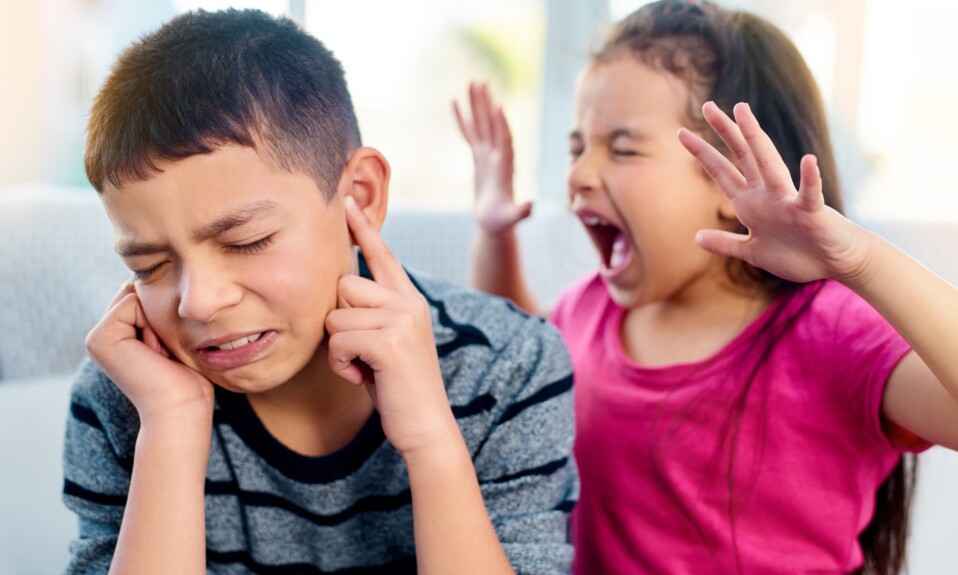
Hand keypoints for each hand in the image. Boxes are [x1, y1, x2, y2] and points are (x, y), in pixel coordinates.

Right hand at [85, 283, 214, 424]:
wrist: (182, 408)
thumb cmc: (188, 377)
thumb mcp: (174, 335)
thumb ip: (160, 310)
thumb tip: (158, 278)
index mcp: (117, 333)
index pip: (143, 293)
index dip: (166, 312)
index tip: (169, 349)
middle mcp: (101, 334)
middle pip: (138, 291)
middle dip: (160, 314)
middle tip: (165, 352)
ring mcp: (96, 336)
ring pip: (136, 294)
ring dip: (158, 320)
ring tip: (160, 353)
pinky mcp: (99, 338)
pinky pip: (132, 301)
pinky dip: (151, 323)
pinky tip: (153, 353)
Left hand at [325, 196, 456, 456]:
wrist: (426, 427)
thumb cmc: (398, 388)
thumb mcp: (387, 343)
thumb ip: (371, 315)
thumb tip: (339, 293)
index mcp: (409, 300)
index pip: (382, 256)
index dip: (364, 228)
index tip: (347, 201)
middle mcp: (409, 302)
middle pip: (343, 286)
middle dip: (339, 322)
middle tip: (360, 353)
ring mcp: (402, 319)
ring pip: (335, 315)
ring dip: (338, 348)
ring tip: (363, 368)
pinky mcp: (389, 341)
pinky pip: (338, 339)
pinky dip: (340, 364)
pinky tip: (362, 378)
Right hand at [454, 82, 531, 234]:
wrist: (495, 224)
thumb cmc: (502, 223)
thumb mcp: (511, 218)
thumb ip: (522, 212)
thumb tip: (531, 207)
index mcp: (506, 167)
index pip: (505, 141)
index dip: (502, 125)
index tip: (498, 106)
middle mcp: (498, 156)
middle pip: (492, 125)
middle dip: (486, 104)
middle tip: (480, 82)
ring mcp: (488, 155)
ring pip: (481, 124)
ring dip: (477, 104)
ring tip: (472, 82)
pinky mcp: (478, 158)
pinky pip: (469, 134)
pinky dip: (463, 118)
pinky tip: (455, 103)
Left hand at [678, 101, 870, 285]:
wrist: (834, 264)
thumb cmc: (796, 255)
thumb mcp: (752, 252)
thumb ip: (726, 244)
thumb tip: (696, 238)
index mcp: (750, 203)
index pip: (721, 171)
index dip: (702, 152)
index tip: (681, 133)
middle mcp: (766, 195)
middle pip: (742, 156)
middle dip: (725, 132)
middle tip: (707, 106)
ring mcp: (788, 201)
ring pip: (769, 165)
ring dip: (756, 139)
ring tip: (743, 112)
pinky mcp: (811, 213)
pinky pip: (810, 194)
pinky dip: (809, 179)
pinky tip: (808, 160)